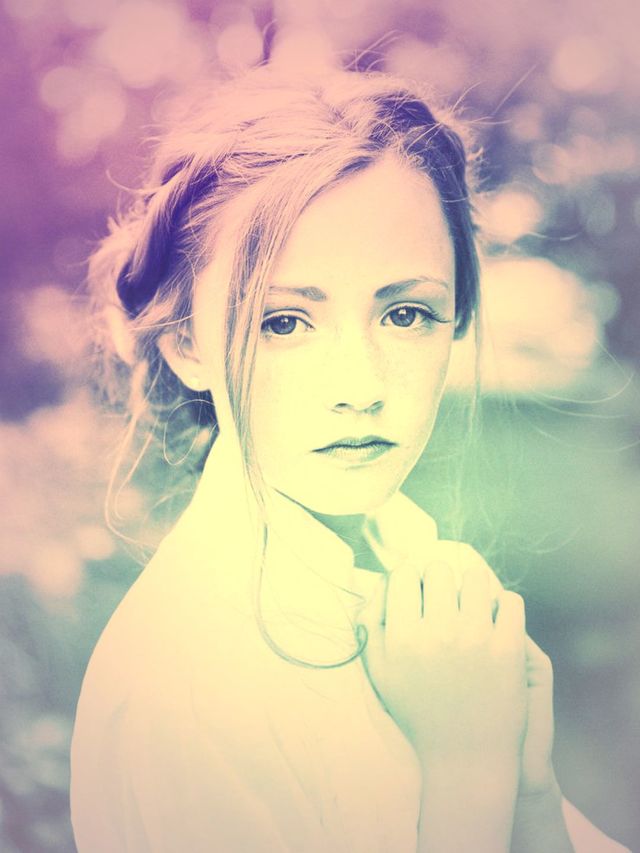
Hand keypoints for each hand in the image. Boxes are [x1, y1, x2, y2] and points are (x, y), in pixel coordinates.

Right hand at [359, 498, 556, 794]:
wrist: (465, 758)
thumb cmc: (418, 713)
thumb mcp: (380, 673)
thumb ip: (371, 625)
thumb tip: (382, 583)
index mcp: (402, 637)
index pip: (403, 574)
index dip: (409, 576)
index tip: (417, 587)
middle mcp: (438, 633)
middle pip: (439, 570)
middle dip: (440, 578)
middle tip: (445, 596)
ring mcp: (476, 640)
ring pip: (477, 580)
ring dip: (473, 587)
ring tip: (473, 603)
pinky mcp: (510, 650)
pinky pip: (511, 601)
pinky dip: (504, 606)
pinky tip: (496, 619)